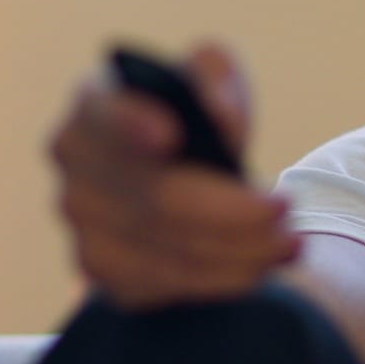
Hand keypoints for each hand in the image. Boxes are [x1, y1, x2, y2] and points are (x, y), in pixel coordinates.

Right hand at [46, 41, 300, 309]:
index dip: (132, 123)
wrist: (184, 171)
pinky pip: (163, 283)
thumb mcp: (213, 79)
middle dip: (230, 211)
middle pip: (153, 197)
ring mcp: (82, 219)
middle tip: (288, 209)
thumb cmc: (197, 116)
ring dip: (236, 252)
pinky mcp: (100, 268)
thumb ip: (215, 79)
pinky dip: (218, 279)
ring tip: (289, 242)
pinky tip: (258, 266)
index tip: (172, 137)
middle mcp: (75, 161)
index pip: (104, 113)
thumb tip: (220, 120)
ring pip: (163, 248)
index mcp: (95, 101)